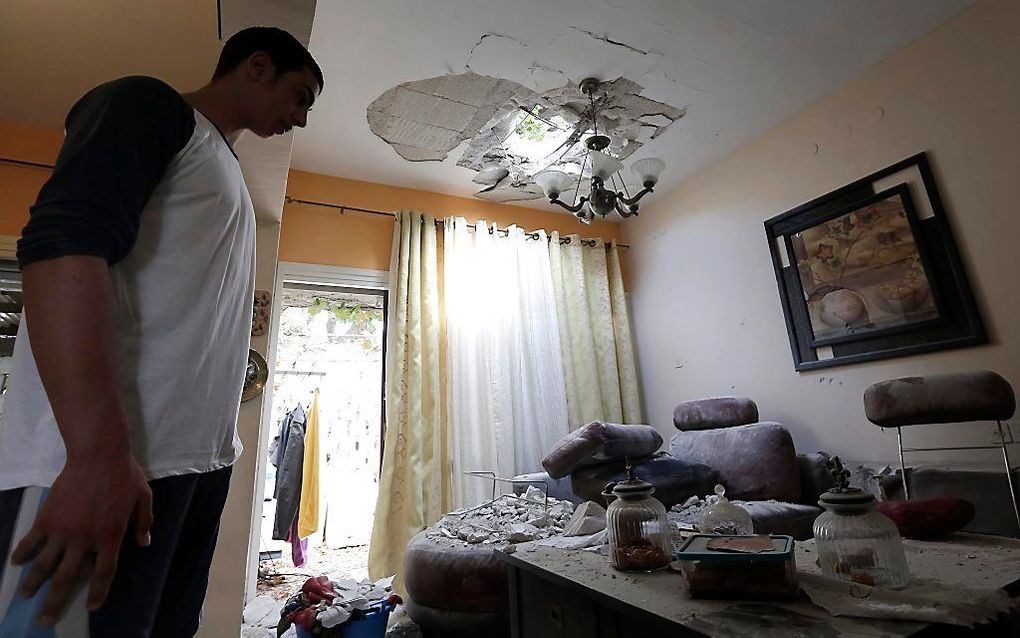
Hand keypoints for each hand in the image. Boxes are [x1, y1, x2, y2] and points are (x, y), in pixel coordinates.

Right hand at [10, 453, 152, 625]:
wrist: (98, 454)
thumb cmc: (125, 475)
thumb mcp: (144, 498)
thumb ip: (143, 523)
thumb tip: (144, 544)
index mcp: (110, 536)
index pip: (104, 573)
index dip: (97, 592)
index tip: (91, 606)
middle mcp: (85, 540)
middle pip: (67, 578)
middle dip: (55, 602)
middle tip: (44, 620)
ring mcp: (63, 530)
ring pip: (44, 565)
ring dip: (33, 584)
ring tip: (24, 597)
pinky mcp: (47, 518)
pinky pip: (31, 541)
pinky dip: (23, 553)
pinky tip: (16, 563)